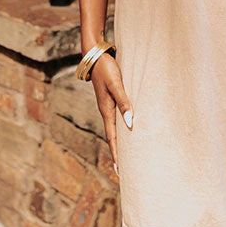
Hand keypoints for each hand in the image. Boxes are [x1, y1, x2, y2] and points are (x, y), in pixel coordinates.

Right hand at [90, 52, 133, 177]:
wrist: (95, 54)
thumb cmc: (106, 68)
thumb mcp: (116, 84)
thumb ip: (124, 102)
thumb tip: (130, 123)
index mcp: (106, 110)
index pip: (113, 138)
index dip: (117, 154)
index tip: (120, 171)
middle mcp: (107, 111)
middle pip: (113, 137)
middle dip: (118, 154)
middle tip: (124, 172)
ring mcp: (108, 105)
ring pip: (115, 129)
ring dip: (121, 142)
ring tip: (128, 156)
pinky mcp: (112, 98)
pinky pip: (118, 118)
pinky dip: (122, 128)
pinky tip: (129, 129)